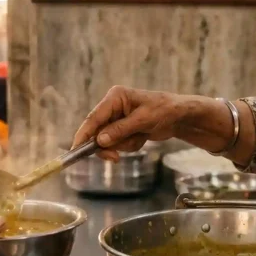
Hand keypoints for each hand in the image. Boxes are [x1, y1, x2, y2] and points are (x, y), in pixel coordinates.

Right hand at [72, 86, 192, 161]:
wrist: (180, 117)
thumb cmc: (164, 110)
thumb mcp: (142, 120)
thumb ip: (120, 130)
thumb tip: (99, 141)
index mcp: (115, 97)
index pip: (93, 118)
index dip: (83, 134)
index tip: (75, 150)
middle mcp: (113, 106)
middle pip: (98, 132)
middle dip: (109, 145)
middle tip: (115, 158)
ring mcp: (118, 118)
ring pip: (109, 141)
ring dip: (125, 145)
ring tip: (141, 137)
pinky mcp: (123, 128)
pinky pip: (119, 144)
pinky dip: (130, 145)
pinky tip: (143, 137)